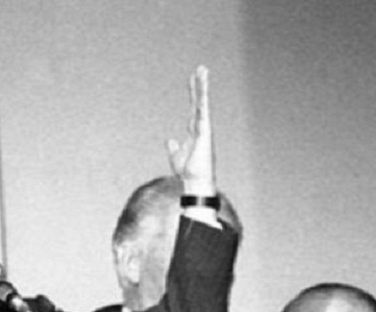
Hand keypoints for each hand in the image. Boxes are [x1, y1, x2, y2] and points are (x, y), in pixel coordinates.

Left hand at [166, 65, 214, 195]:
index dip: (193, 92)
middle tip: (200, 68)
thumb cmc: (188, 169)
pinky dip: (203, 99)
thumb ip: (173, 146)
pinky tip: (203, 88)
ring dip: (203, 87)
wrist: (194, 179)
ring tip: (203, 70)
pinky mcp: (205, 130)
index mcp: (194, 129)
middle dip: (199, 85)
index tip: (193, 79)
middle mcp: (201, 126)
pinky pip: (203, 111)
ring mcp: (204, 127)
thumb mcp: (176, 155)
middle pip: (199, 101)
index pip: (193, 107)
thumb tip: (170, 140)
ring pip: (203, 102)